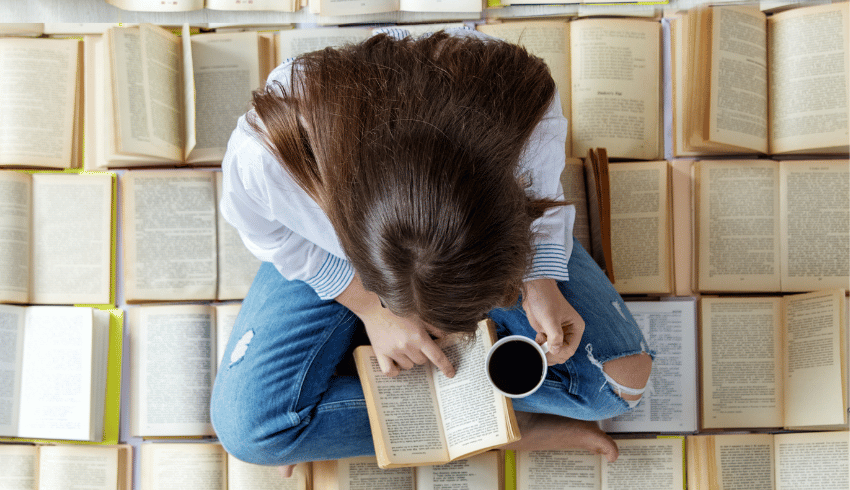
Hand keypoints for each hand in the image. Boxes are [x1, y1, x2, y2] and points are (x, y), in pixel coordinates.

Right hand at [335, 274, 453, 377]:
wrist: (375, 305)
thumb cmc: (398, 308)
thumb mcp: (419, 315)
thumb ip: (433, 327)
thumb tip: (445, 337)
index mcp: (419, 336)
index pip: (437, 356)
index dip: (446, 367)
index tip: (450, 374)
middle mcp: (407, 345)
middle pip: (422, 361)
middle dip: (422, 354)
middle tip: (414, 343)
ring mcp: (393, 351)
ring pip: (408, 366)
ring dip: (408, 360)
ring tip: (403, 346)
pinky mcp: (380, 353)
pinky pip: (390, 371)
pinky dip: (394, 370)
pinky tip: (396, 363)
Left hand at [522, 279, 584, 364]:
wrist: (534, 290)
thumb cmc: (545, 299)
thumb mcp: (550, 318)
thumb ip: (555, 336)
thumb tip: (556, 351)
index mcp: (576, 328)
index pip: (570, 350)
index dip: (558, 354)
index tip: (546, 353)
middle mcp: (570, 332)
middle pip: (563, 353)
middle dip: (552, 354)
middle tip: (540, 348)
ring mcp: (559, 333)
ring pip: (554, 352)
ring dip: (545, 350)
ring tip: (540, 338)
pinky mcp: (549, 332)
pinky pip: (547, 347)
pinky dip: (541, 346)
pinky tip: (538, 336)